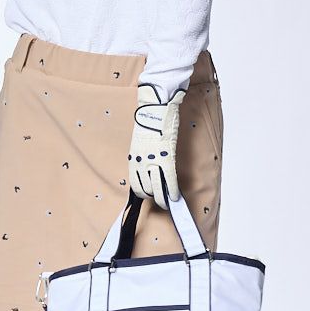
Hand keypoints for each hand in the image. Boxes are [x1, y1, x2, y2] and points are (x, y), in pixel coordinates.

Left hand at [128, 85, 185, 210]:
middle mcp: (141, 162)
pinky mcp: (166, 157)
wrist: (155, 109)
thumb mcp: (140, 142)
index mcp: (134, 159)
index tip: (148, 196)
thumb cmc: (149, 122)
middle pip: (145, 189)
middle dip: (153, 198)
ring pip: (156, 188)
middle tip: (160, 202)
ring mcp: (153, 160)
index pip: (135, 184)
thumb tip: (148, 167)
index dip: (142, 193)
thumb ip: (143, 156)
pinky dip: (172, 190)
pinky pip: (169, 179)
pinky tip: (175, 196)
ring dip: (162, 197)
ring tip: (167, 201)